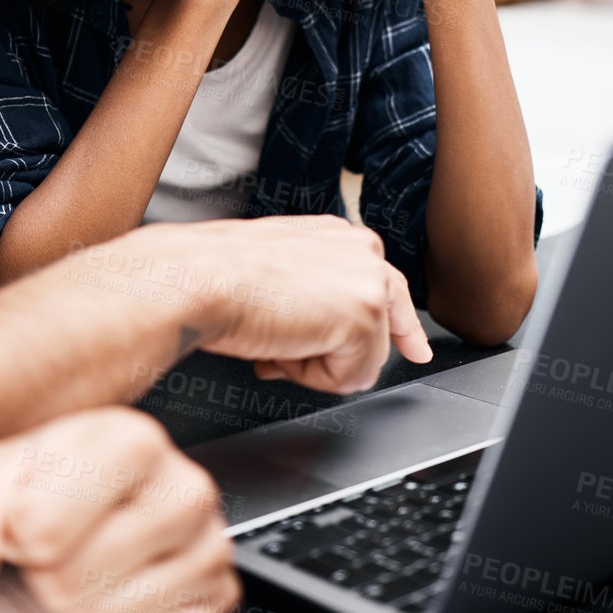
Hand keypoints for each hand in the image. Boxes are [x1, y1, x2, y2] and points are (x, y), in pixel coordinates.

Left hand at [0, 407, 238, 612]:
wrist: (101, 499)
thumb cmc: (52, 482)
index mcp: (132, 439)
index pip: (41, 527)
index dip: (18, 535)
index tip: (31, 515)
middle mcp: (185, 487)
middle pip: (73, 579)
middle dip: (50, 575)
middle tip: (62, 549)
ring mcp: (211, 544)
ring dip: (82, 609)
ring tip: (92, 568)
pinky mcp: (221, 596)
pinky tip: (123, 594)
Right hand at [106, 216, 432, 393]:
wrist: (197, 278)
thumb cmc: (214, 276)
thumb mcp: (273, 276)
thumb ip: (309, 296)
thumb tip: (311, 337)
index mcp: (336, 235)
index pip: (385, 286)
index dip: (400, 329)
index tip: (415, 350)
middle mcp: (361, 248)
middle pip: (384, 327)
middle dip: (339, 354)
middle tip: (283, 351)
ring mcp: (370, 279)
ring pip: (362, 359)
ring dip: (314, 365)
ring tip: (273, 340)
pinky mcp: (366, 314)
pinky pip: (353, 377)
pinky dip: (314, 378)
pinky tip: (281, 348)